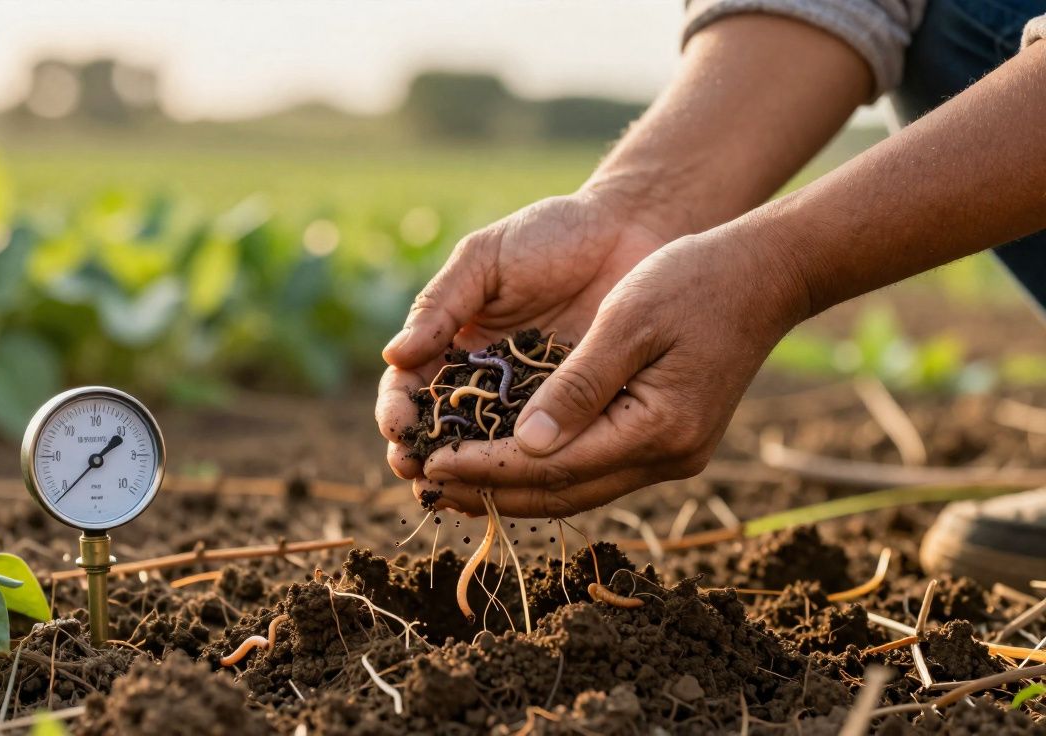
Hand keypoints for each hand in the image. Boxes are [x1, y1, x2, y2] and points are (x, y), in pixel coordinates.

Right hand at [376, 190, 673, 482]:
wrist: (629, 232)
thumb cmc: (549, 235)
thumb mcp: (486, 260)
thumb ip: (442, 304)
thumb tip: (394, 355)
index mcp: (451, 344)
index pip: (409, 388)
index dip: (397, 410)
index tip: (397, 425)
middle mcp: (482, 382)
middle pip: (439, 433)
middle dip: (422, 456)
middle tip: (417, 471)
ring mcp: (527, 404)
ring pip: (486, 455)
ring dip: (466, 478)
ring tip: (454, 492)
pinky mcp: (572, 418)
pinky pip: (543, 457)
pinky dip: (523, 478)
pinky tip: (512, 490)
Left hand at [416, 230, 806, 516]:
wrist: (763, 273)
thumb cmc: (693, 281)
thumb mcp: (627, 321)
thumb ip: (578, 385)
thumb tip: (526, 444)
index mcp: (659, 429)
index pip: (554, 466)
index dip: (488, 468)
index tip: (432, 462)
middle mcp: (667, 456)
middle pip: (562, 493)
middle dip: (491, 492)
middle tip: (425, 484)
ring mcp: (670, 455)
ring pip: (576, 490)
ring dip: (513, 490)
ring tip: (451, 483)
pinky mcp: (665, 442)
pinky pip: (593, 470)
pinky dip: (545, 471)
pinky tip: (502, 463)